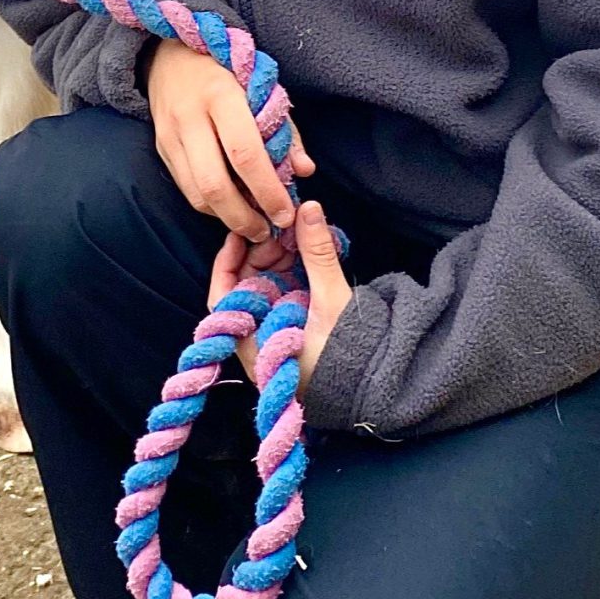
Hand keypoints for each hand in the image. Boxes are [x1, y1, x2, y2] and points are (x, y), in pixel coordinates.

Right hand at [147, 38, 314, 241]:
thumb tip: (303, 171)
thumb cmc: (228, 69)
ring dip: (225, 217)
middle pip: (214, 184)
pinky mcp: (160, 147)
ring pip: (196, 193)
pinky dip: (209, 205)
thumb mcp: (260, 86)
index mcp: (221, 95)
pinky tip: (230, 207)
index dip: (267, 190)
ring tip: (251, 225)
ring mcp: (170, 134)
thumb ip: (283, 130)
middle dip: (243, 217)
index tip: (285, 213)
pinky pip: (185, 188)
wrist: (172, 52)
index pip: (244, 153)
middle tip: (266, 232)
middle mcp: (190, 117)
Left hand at [209, 200, 352, 394]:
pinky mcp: (296, 333)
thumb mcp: (331, 301)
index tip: (241, 235)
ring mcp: (278, 338)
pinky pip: (284, 299)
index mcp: (255, 344)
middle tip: (282, 233)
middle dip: (261, 257)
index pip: (223, 298)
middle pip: (246, 290)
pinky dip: (291, 277)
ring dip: (278, 264)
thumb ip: (318, 254)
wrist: (376, 389)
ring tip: (297, 242)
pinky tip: (304, 259)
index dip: (228, 262)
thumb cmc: (346, 358)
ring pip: (267, 291)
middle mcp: (260, 344)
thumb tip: (308, 208)